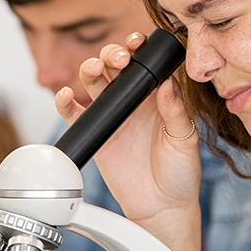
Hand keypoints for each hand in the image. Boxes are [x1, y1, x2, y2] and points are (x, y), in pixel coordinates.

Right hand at [55, 32, 204, 250]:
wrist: (161, 207)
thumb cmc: (179, 173)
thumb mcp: (185, 140)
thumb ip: (176, 112)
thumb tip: (168, 86)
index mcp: (158, 97)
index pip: (144, 64)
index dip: (138, 48)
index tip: (136, 43)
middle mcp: (134, 101)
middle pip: (115, 66)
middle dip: (112, 55)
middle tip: (118, 59)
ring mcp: (113, 115)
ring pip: (94, 82)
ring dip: (90, 69)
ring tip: (93, 70)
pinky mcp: (97, 133)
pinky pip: (76, 113)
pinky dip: (66, 102)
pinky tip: (66, 95)